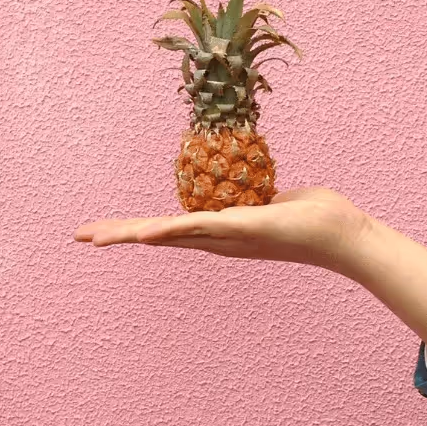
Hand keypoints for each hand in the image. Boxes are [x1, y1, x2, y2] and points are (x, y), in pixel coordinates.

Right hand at [75, 186, 426, 350]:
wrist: (347, 236)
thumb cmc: (319, 217)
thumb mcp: (279, 199)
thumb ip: (261, 194)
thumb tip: (261, 187)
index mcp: (219, 230)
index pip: (168, 228)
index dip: (133, 228)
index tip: (101, 231)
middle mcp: (217, 238)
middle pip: (156, 235)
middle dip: (116, 235)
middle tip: (79, 236)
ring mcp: (226, 237)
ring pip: (169, 234)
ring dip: (130, 235)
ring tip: (96, 237)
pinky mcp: (243, 230)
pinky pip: (200, 228)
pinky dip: (170, 232)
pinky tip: (145, 235)